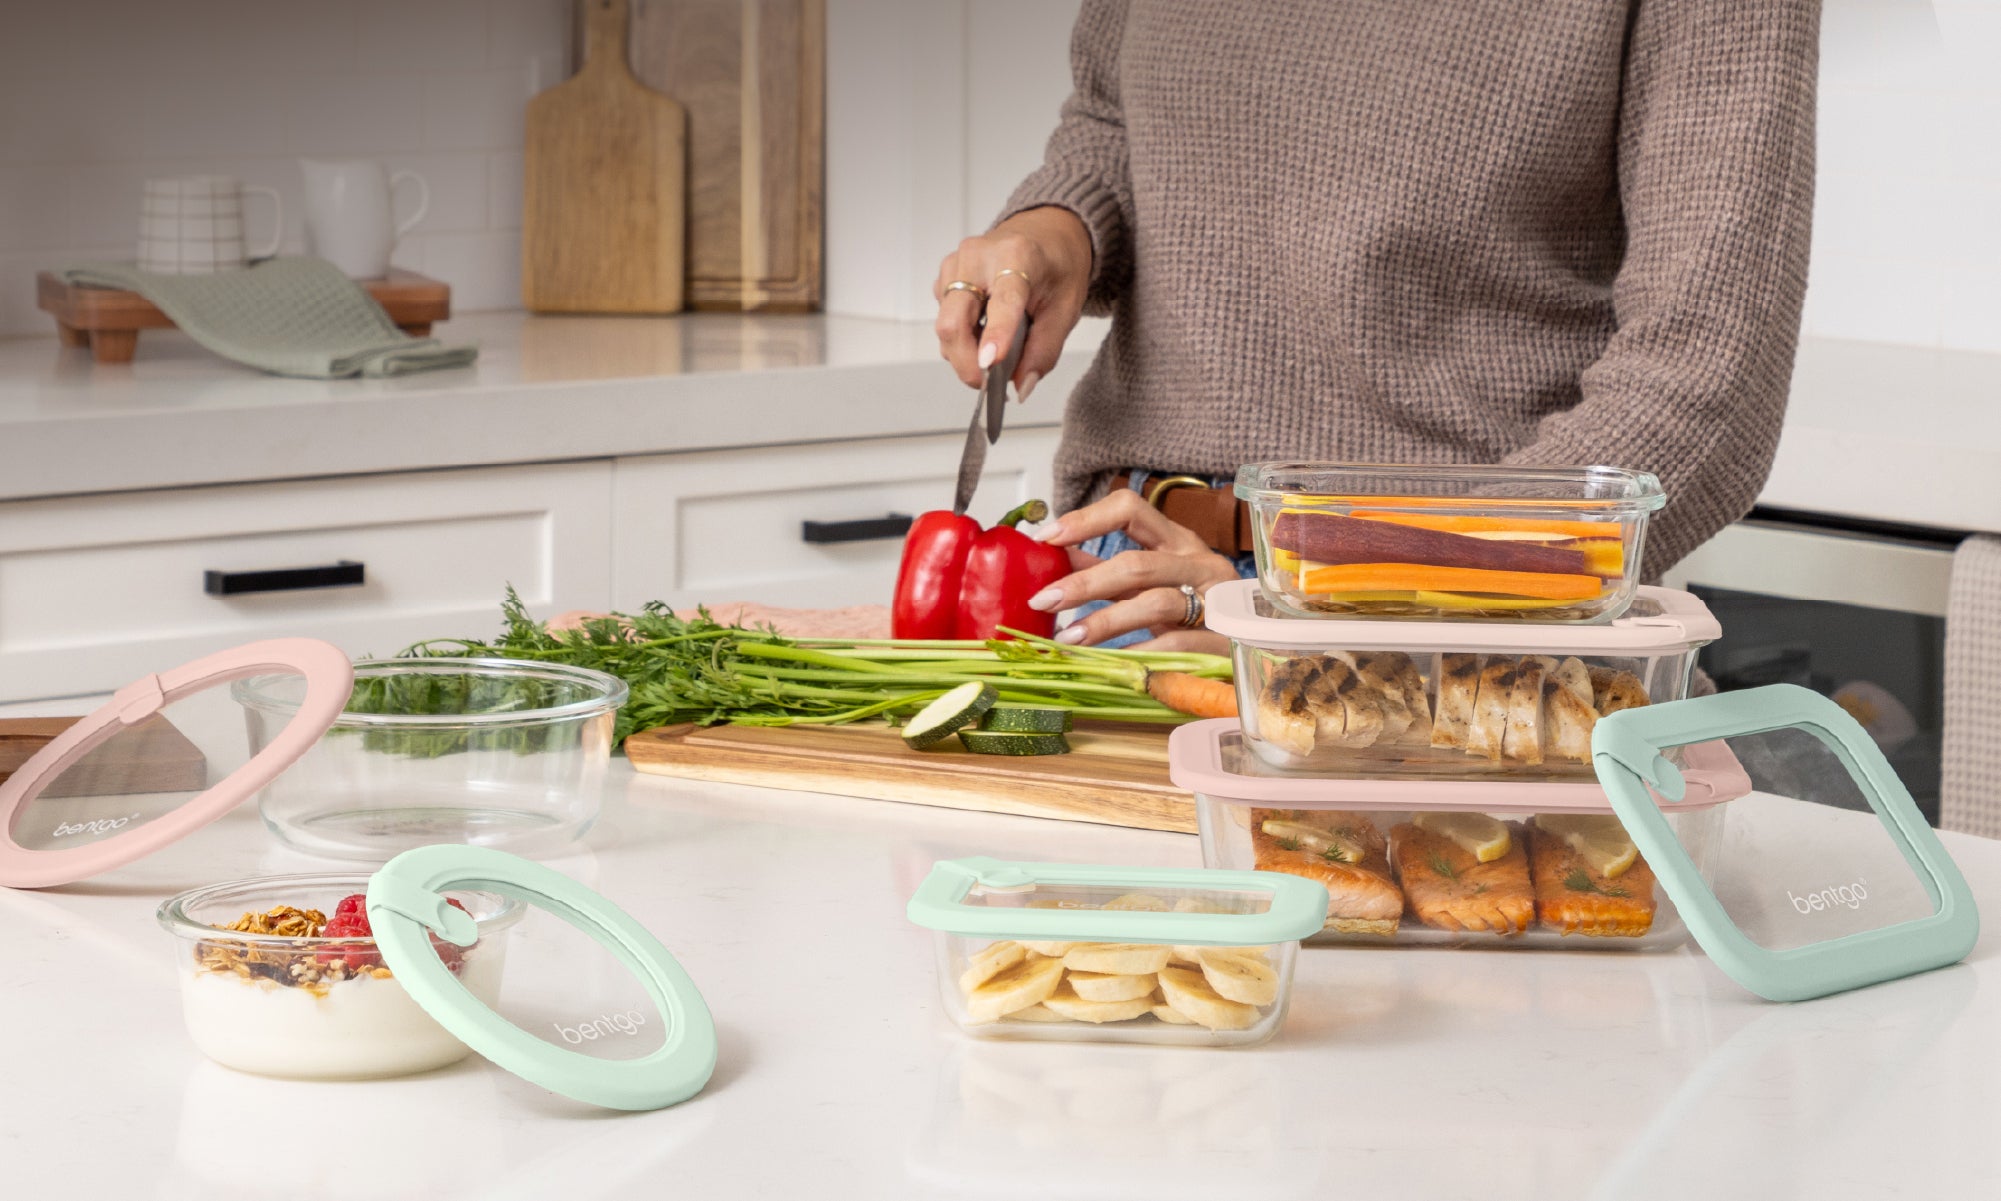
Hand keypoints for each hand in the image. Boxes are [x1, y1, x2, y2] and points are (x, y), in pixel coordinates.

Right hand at [934, 206, 1091, 400]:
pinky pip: (945, 320)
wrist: (1044, 232)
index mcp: (1017, 256)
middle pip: (954, 321)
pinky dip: (963, 338)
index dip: (995, 335)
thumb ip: (1044, 351)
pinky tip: (984, 331)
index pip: (1002, 301)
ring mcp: (955, 265)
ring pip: (945, 326)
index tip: (990, 364)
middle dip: (966, 362)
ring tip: (994, 353)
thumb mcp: (1067, 308)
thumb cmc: (1056, 265)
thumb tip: (1022, 386)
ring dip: (965, 353)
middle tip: (987, 382)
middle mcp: (978, 256)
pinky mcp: (944, 277)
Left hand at [1027, 489, 1238, 652]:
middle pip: (1136, 563)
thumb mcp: (1151, 584)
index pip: (1131, 508)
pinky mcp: (1221, 638)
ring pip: (1154, 602)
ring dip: (1104, 621)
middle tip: (1044, 600)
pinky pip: (1175, 643)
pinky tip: (1112, 663)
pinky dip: (1139, 653)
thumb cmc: (1198, 612)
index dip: (1087, 518)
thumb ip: (1109, 572)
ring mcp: (1214, 600)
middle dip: (1085, 583)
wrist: (1258, 649)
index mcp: (1176, 541)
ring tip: (1068, 639)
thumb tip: (1059, 556)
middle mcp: (1197, 563)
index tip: (1048, 537)